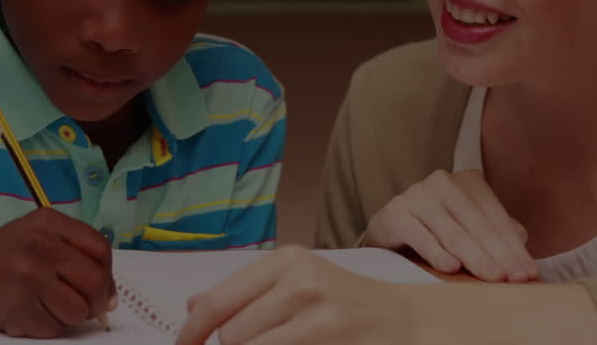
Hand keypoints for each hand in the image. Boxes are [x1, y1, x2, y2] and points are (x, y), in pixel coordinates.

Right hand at [0, 208, 116, 336]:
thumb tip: (110, 298)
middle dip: (95, 300)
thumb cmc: (5, 255)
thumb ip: (77, 255)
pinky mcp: (17, 306)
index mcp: (50, 222)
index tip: (101, 286)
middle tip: (83, 305)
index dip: (107, 273)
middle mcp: (40, 245)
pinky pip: (53, 328)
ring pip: (78, 310)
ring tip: (50, 306)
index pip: (100, 249)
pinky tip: (32, 312)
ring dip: (70, 316)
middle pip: (94, 281)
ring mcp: (28, 276)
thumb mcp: (40, 235)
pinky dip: (48, 327)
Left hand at [176, 245, 423, 344]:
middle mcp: (299, 281)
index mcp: (285, 261)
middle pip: (232, 335)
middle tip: (261, 341)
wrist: (405, 321)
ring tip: (283, 342)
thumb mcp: (296, 283)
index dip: (192, 333)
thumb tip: (192, 304)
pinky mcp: (330, 337)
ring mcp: (316, 313)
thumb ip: (245, 292)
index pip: (218, 302)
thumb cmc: (345, 303)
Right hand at [364, 169, 537, 281]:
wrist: (391, 228)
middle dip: (499, 255)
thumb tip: (522, 246)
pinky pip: (420, 235)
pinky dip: (436, 253)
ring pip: (452, 232)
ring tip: (493, 278)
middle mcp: (443, 182)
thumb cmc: (438, 230)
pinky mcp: (395, 212)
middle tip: (515, 279)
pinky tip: (451, 268)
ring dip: (475, 257)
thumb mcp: (470, 229)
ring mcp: (417, 195)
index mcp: (468, 182)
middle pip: (477, 225)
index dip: (514, 248)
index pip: (496, 218)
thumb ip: (496, 234)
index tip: (528, 274)